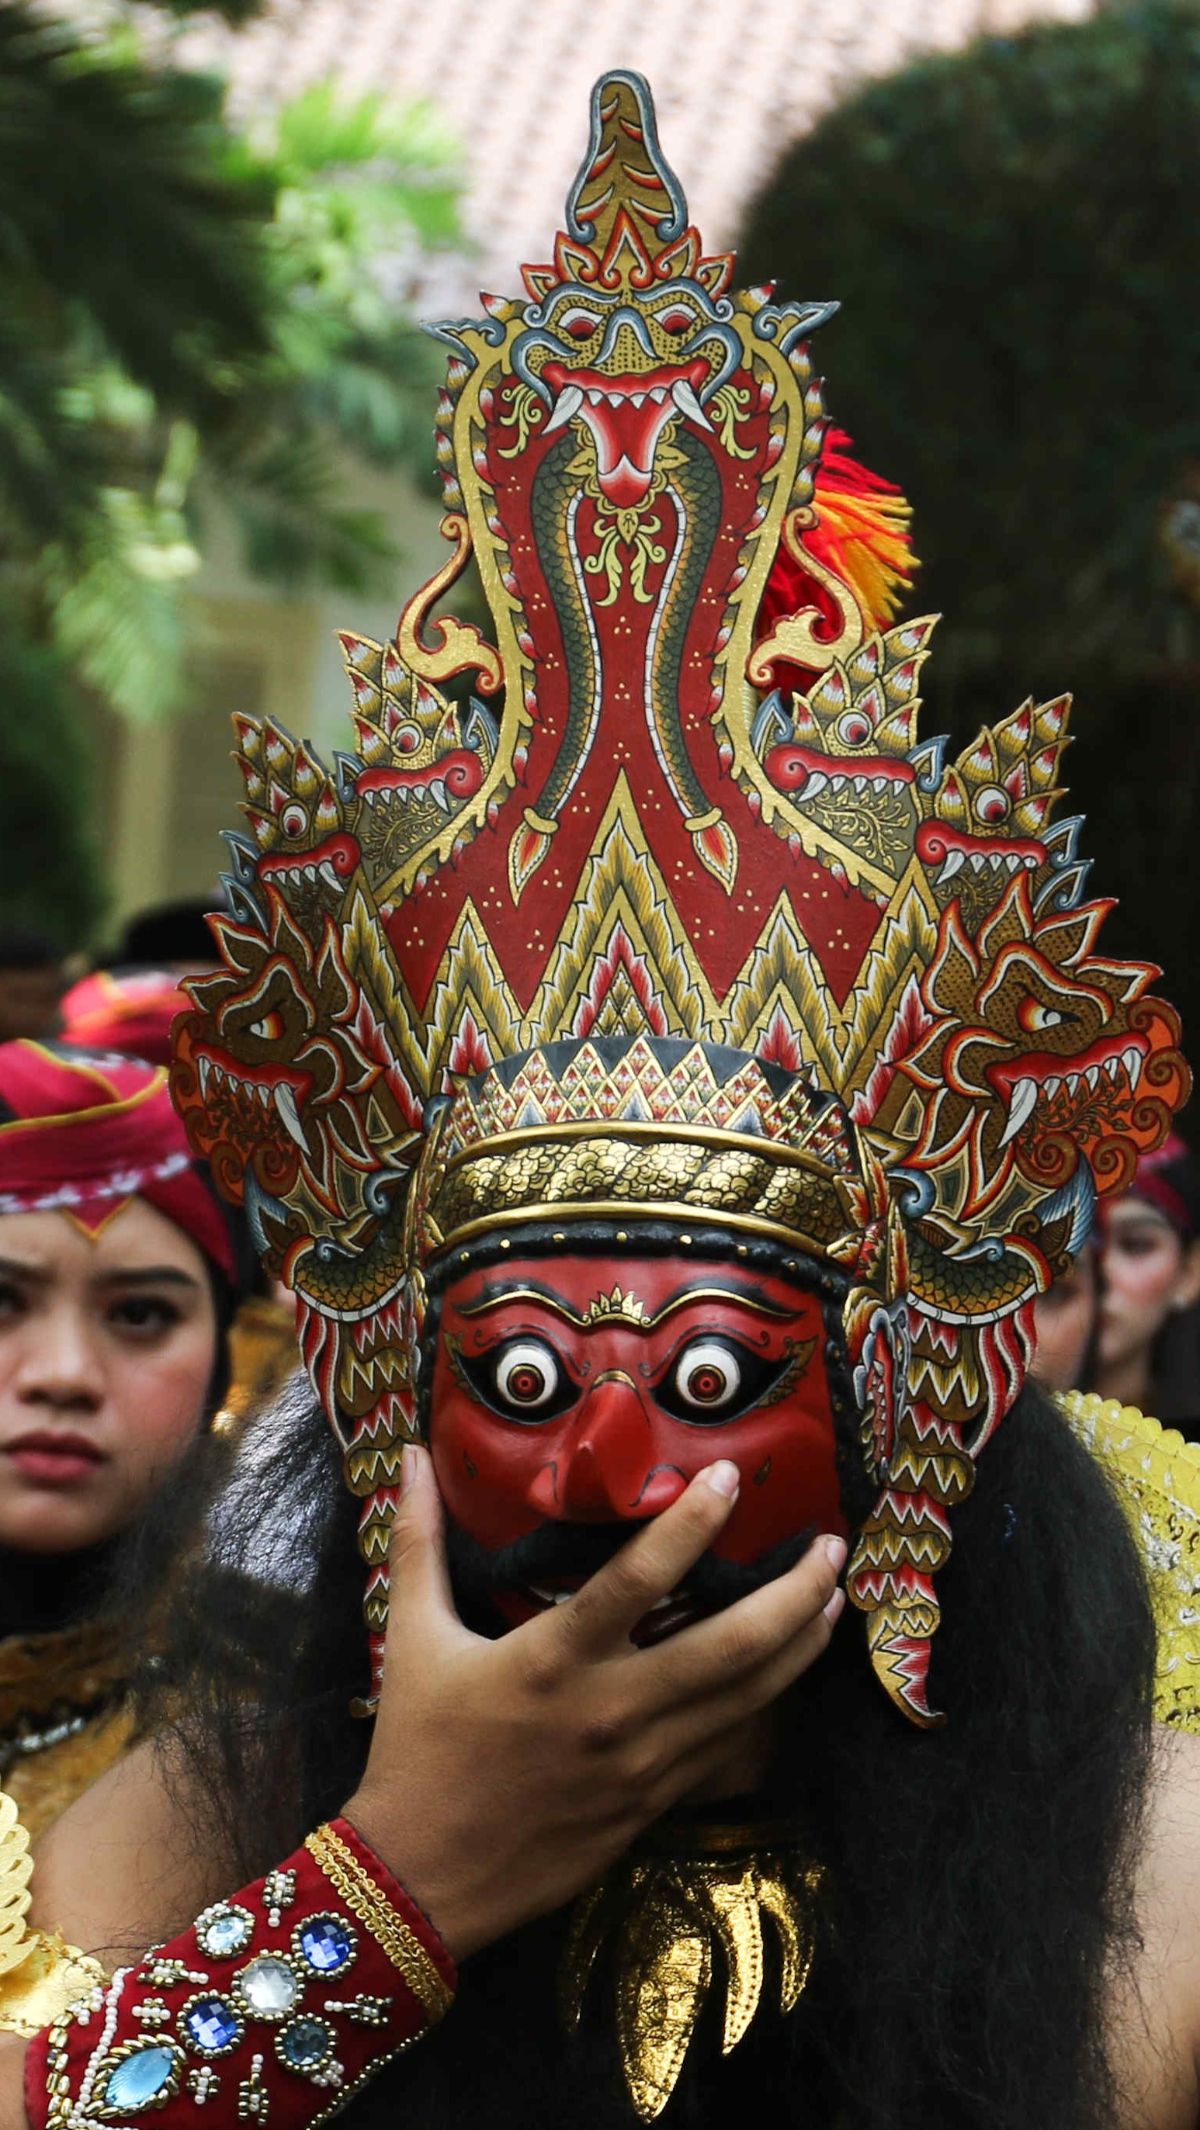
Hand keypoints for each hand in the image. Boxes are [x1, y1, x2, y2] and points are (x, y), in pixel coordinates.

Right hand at [345, 1445, 844, 1959]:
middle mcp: (612, 1710)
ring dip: (801, 1643)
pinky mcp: (655, 1803)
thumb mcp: (413, 1638)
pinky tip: (789, 1669)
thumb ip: (418, 1541)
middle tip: (830, 1545)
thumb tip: (407, 1455)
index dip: (692, 1523)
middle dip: (794, 1592)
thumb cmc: (416, 1749)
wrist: (422, 1878)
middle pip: (731, 1644)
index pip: (639, 1578)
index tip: (730, 1475)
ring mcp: (643, 1764)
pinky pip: (729, 1743)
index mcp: (554, 1662)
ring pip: (749, 1697)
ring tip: (835, 1597)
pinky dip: (768, 1700)